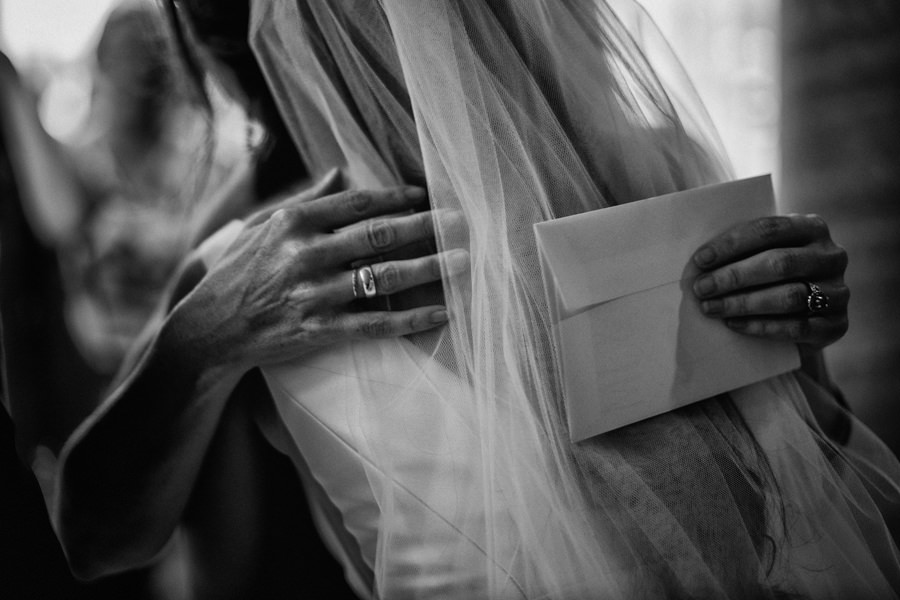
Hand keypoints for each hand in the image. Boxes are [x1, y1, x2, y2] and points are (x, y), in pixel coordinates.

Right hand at [170, 185, 466, 369]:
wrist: (209, 331)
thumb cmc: (236, 274)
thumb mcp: (260, 227)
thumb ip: (304, 199)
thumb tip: (338, 169)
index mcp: (293, 222)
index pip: (356, 203)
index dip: (396, 198)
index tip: (425, 195)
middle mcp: (306, 254)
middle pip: (379, 235)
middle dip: (425, 226)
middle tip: (461, 221)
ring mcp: (315, 293)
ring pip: (384, 277)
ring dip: (429, 268)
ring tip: (462, 261)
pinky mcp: (320, 330)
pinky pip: (377, 324)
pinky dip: (412, 319)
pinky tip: (442, 313)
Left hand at [691, 214, 848, 353]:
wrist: (807, 315)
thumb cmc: (773, 275)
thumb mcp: (764, 252)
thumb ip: (744, 249)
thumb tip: (699, 261)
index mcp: (813, 228)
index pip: (770, 230)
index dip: (732, 244)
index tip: (700, 260)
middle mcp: (832, 257)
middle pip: (779, 263)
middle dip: (733, 276)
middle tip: (701, 288)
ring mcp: (838, 292)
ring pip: (788, 296)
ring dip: (743, 303)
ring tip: (711, 308)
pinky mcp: (838, 325)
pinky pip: (797, 327)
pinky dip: (761, 326)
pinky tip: (734, 324)